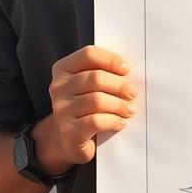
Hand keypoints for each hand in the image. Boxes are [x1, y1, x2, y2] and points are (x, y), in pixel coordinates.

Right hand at [39, 45, 137, 169]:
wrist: (71, 138)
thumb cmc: (88, 105)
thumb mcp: (93, 85)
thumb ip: (105, 73)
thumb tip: (129, 71)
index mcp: (64, 69)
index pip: (89, 54)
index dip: (111, 59)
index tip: (127, 69)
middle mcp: (58, 87)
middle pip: (96, 78)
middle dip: (120, 85)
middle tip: (133, 93)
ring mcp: (61, 110)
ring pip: (97, 100)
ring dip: (119, 105)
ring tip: (130, 109)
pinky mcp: (68, 131)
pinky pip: (95, 121)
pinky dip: (113, 121)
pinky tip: (120, 122)